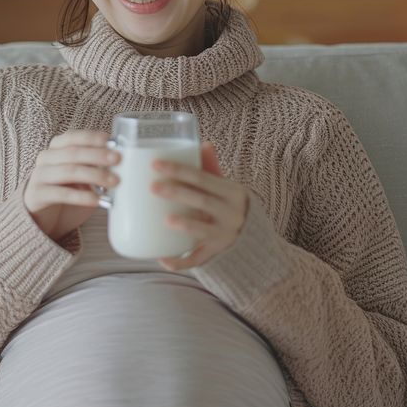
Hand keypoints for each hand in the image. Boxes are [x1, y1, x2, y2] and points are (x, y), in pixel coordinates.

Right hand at [23, 130, 120, 242]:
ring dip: (94, 175)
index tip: (109, 140)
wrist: (43, 218)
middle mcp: (45, 159)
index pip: (72, 137)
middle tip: (117, 160)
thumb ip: (95, 167)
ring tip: (114, 182)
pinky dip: (81, 196)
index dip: (91, 137)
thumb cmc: (67, 192)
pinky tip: (96, 200)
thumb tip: (122, 162)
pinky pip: (61, 193)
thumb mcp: (81, 177)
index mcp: (56, 149)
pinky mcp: (37, 195)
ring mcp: (39, 176)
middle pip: (73, 153)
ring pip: (69, 171)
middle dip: (97, 155)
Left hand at [151, 141, 249, 270]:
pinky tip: (162, 259)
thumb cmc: (229, 205)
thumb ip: (212, 169)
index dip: (179, 170)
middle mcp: (231, 213)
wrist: (254, 238)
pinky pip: (199, 259)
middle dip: (178, 193)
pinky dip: (181, 262)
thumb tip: (203, 144)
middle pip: (202, 201)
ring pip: (204, 230)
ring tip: (165, 220)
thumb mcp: (226, 187)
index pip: (202, 178)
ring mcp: (225, 235)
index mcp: (231, 192)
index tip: (155, 165)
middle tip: (152, 187)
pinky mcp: (217, 253)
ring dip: (185, 225)